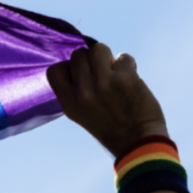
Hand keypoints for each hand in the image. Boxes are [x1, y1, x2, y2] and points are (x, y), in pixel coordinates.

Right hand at [47, 43, 168, 156]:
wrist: (138, 144)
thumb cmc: (112, 128)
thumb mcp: (82, 113)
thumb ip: (77, 90)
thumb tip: (84, 60)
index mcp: (69, 103)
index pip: (54, 70)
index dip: (69, 67)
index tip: (82, 76)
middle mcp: (82, 92)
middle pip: (78, 54)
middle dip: (92, 60)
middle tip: (103, 75)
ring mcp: (102, 84)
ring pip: (98, 48)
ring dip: (108, 57)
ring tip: (116, 72)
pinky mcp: (123, 79)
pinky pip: (123, 57)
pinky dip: (128, 65)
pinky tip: (131, 79)